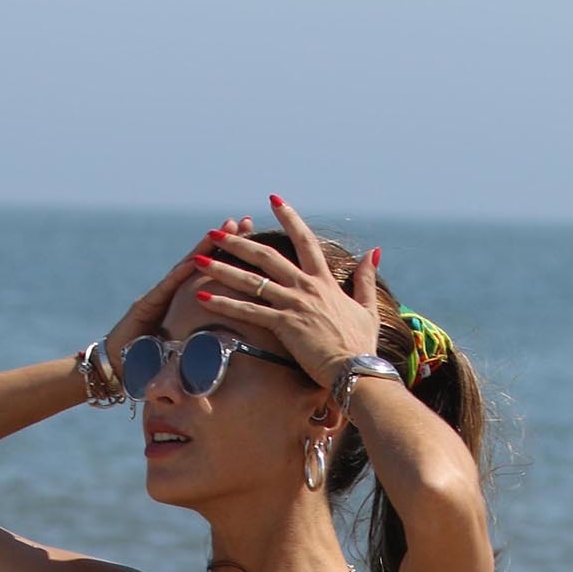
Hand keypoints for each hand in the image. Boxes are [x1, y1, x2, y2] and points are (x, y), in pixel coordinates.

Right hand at [104, 219, 254, 362]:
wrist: (117, 373)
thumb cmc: (152, 370)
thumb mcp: (188, 360)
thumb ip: (208, 352)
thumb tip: (240, 356)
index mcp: (189, 308)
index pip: (216, 280)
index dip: (235, 261)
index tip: (255, 240)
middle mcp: (175, 297)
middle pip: (205, 265)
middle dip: (227, 243)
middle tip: (246, 221)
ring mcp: (159, 298)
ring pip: (187, 268)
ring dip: (207, 247)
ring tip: (228, 228)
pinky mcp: (145, 306)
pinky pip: (168, 288)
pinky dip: (182, 273)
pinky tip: (198, 259)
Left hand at [192, 198, 379, 388]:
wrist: (357, 371)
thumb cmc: (362, 346)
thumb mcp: (368, 308)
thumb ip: (366, 279)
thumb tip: (373, 252)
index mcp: (324, 281)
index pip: (304, 240)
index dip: (289, 218)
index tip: (273, 200)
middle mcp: (306, 287)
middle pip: (266, 256)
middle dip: (239, 242)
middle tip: (216, 232)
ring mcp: (294, 304)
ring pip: (251, 280)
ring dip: (222, 269)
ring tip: (198, 259)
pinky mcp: (284, 325)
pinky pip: (247, 312)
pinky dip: (224, 304)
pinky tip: (202, 296)